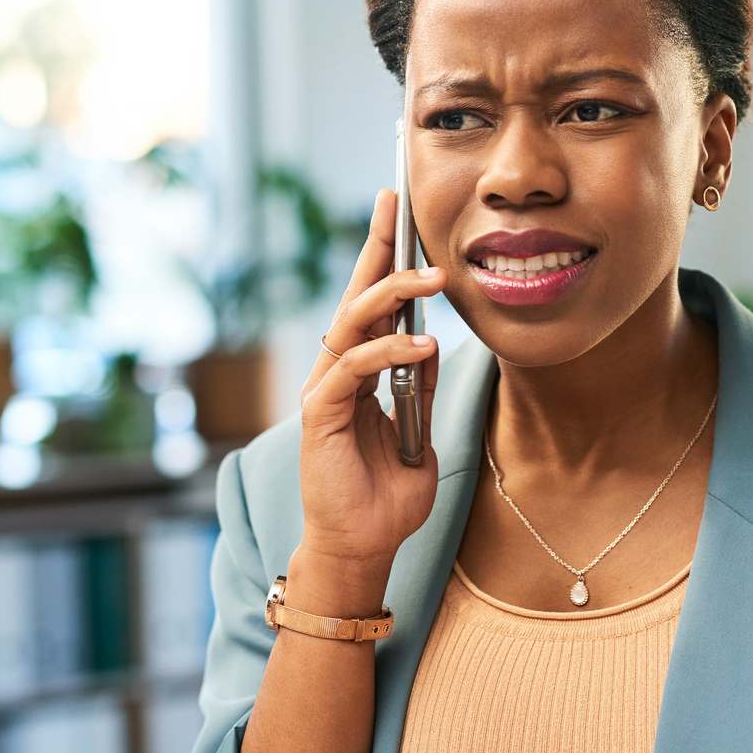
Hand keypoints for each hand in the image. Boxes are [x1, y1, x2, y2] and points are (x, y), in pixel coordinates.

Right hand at [294, 189, 444, 595]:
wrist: (362, 546)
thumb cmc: (387, 495)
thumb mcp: (419, 430)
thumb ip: (418, 387)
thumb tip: (430, 342)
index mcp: (357, 371)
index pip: (370, 302)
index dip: (382, 255)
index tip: (398, 210)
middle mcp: (334, 372)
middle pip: (353, 295)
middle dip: (376, 247)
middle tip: (398, 205)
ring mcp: (323, 390)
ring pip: (351, 323)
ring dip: (393, 295)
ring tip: (434, 278)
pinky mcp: (318, 415)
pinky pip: (353, 369)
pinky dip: (387, 352)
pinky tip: (420, 345)